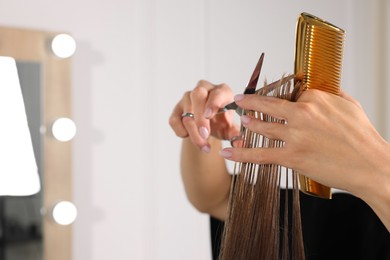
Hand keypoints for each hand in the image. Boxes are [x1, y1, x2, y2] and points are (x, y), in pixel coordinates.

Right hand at [169, 80, 239, 151]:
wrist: (208, 125)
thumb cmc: (221, 122)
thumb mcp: (230, 129)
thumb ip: (235, 135)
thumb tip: (239, 144)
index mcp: (221, 91)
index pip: (217, 92)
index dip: (213, 103)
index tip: (210, 115)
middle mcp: (203, 90)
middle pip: (197, 96)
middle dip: (200, 117)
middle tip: (205, 135)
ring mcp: (187, 98)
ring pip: (186, 113)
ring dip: (193, 132)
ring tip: (204, 146)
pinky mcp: (177, 109)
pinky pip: (174, 120)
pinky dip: (181, 131)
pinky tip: (189, 137)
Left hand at [220, 89, 389, 197]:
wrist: (371, 166)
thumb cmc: (362, 136)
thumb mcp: (349, 105)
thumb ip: (331, 94)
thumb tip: (321, 89)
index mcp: (315, 98)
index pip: (288, 94)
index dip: (277, 98)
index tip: (268, 99)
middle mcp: (302, 113)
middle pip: (268, 105)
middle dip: (250, 102)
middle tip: (239, 100)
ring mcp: (295, 135)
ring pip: (263, 128)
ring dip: (249, 125)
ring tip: (241, 122)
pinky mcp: (292, 156)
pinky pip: (260, 154)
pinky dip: (241, 154)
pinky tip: (227, 154)